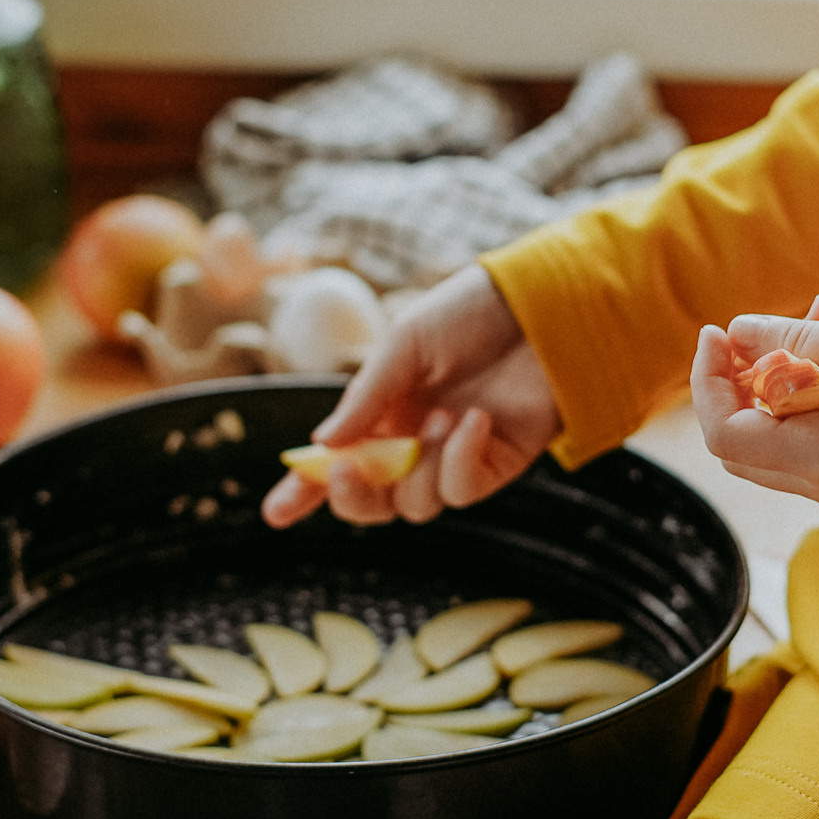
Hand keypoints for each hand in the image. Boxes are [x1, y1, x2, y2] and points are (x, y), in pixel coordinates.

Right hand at [261, 264, 559, 527]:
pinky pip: (462, 490)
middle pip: (374, 502)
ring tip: (445, 413)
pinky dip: (460, 461)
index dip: (304, 491)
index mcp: (384, 410)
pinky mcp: (495, 464)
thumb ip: (366, 398)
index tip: (275, 513)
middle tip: (345, 470)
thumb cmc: (471, 313)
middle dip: (352, 497)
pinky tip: (475, 420)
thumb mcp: (406, 344)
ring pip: (416, 505)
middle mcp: (415, 440)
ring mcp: (454, 456)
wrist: (543, 305)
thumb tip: (322, 445)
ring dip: (420, 466)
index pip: (338, 461)